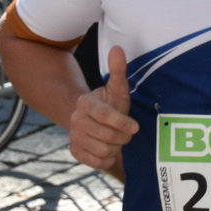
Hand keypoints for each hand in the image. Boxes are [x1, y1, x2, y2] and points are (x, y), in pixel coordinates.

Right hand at [68, 44, 138, 170]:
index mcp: (86, 103)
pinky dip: (108, 159)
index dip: (121, 122)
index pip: (104, 115)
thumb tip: (118, 49)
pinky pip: (97, 162)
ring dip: (116, 147)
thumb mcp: (117, 88)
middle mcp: (76, 120)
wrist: (92, 121)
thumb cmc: (110, 104)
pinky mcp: (76, 152)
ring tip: (118, 139)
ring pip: (103, 150)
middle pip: (106, 135)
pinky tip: (109, 149)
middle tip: (128, 132)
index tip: (136, 127)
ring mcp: (74, 137)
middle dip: (123, 136)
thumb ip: (118, 70)